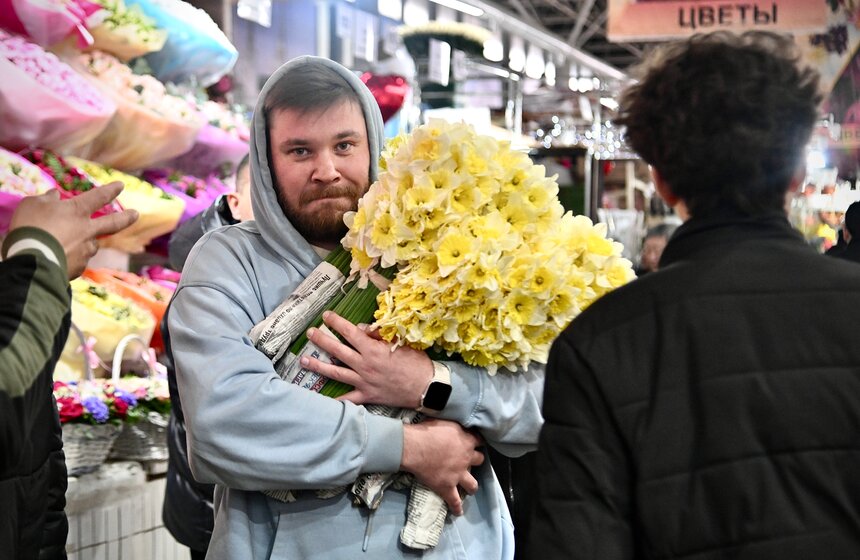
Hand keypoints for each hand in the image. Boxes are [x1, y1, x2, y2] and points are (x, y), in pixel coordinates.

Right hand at [9, 183, 138, 278]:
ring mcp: (85, 250)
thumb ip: (46, 199)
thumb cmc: (29, 226)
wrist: (31, 259)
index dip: (110, 190)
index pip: (98, 197)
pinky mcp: (79, 268)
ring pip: (92, 245)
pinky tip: (58, 259)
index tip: (121, 185)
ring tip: (66, 244)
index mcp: (77, 211)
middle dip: (126, 217)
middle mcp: (87, 230)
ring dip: (85, 243)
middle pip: (113, 223)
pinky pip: (78, 261)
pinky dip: (71, 259)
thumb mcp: (32, 204)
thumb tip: (54, 195)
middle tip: (136, 214)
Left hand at [301, 310, 433, 408]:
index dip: (336, 322)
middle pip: (337, 350)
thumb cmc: (416, 362)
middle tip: (310, 333)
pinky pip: (348, 400)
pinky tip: (321, 401)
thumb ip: (378, 335)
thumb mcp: (399, 342)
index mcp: (372, 349)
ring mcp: (363, 382)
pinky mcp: (367, 396)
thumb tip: (361, 330)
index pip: (349, 332)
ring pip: (336, 372)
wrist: (426, 387)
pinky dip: (336, 401)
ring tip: (303, 360)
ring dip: (318, 365)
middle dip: (321, 340)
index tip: (326, 316)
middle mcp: (364, 365)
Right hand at [401, 418, 483, 514]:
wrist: (414, 447)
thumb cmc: (426, 430)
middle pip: (479, 460)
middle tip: (470, 461)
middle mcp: (466, 458)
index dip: (476, 442)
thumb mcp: (445, 420)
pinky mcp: (447, 487)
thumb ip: (454, 424)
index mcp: (466, 441)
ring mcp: (458, 475)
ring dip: (472, 485)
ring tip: (470, 487)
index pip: (478, 441)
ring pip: (472, 484)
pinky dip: (456, 507)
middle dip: (476, 461)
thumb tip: (455, 417)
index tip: (474, 443)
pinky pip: (454, 501)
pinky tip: (458, 512)